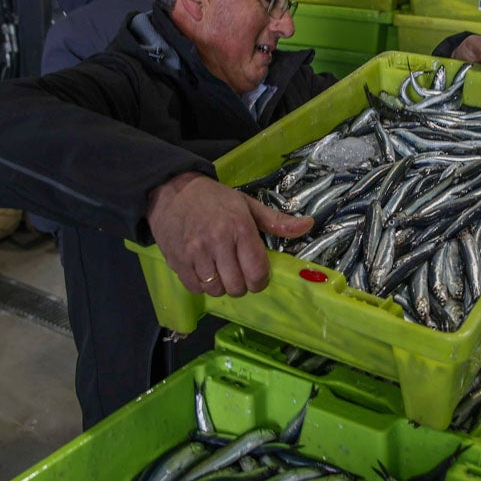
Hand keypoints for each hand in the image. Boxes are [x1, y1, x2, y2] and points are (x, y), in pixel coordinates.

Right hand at [145, 172, 312, 297]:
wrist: (172, 191)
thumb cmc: (214, 199)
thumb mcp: (247, 205)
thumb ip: (277, 221)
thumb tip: (308, 225)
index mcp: (239, 227)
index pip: (257, 271)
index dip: (261, 280)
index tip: (257, 275)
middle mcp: (218, 241)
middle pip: (237, 286)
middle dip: (242, 285)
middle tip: (238, 273)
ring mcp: (195, 253)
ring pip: (216, 290)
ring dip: (222, 286)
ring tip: (220, 271)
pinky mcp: (178, 261)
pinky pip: (196, 288)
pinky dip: (202, 285)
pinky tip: (204, 270)